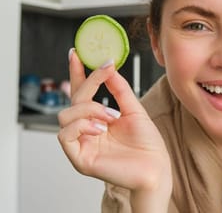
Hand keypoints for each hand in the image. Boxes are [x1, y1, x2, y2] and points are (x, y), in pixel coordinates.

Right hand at [57, 49, 171, 194]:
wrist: (156, 169)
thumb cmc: (147, 145)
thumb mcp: (134, 109)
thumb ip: (119, 89)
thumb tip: (108, 66)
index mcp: (97, 119)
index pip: (81, 93)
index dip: (76, 73)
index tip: (76, 53)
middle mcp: (86, 131)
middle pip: (73, 100)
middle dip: (88, 84)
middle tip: (105, 72)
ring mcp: (81, 145)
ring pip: (65, 116)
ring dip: (88, 109)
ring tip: (111, 116)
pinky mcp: (79, 159)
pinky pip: (64, 135)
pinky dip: (81, 126)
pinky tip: (100, 128)